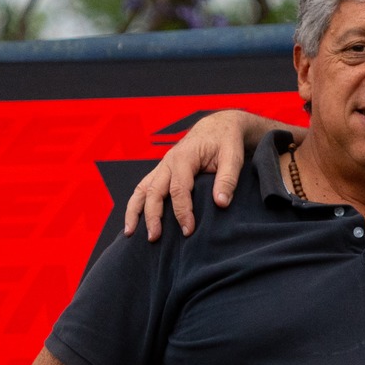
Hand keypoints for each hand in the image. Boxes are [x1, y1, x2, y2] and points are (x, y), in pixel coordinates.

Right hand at [124, 109, 255, 239]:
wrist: (218, 126)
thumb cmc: (226, 141)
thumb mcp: (233, 157)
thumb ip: (228, 179)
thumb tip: (221, 203)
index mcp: (184, 157)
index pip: (179, 189)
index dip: (182, 211)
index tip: (188, 230)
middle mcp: (168, 162)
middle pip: (154, 191)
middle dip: (153, 216)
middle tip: (155, 238)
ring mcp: (162, 167)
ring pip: (142, 189)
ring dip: (135, 211)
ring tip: (130, 233)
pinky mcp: (162, 172)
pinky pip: (143, 188)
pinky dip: (136, 205)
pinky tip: (134, 222)